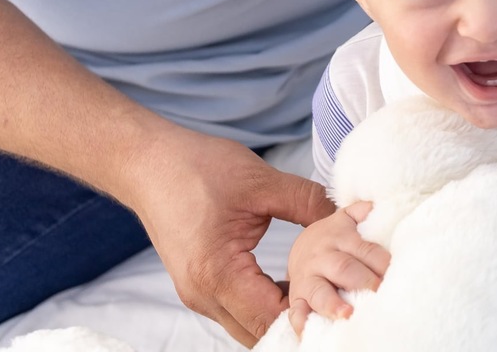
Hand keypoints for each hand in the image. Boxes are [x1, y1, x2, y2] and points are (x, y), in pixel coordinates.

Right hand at [126, 131, 334, 346]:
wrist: (148, 163)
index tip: (344, 298)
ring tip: (321, 288)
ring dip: (283, 313)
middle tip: (338, 296)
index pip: (271, 319)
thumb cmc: (196, 168)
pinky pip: (239, 309)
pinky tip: (293, 281)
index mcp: (216, 273)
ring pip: (250, 325)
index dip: (309, 313)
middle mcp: (203, 295)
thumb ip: (308, 203)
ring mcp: (198, 294)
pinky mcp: (201, 285)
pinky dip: (267, 302)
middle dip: (300, 319)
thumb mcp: (261, 181)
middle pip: (260, 332)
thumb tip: (349, 217)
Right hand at [286, 201, 391, 334]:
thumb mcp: (348, 217)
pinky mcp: (297, 297)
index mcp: (341, 237)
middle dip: (363, 281)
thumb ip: (364, 211)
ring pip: (319, 291)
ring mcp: (309, 279)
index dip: (381, 262)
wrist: (303, 247)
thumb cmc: (336, 236)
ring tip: (347, 314)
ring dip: (332, 304)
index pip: (366, 250)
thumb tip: (385, 203)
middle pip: (345, 269)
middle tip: (379, 292)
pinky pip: (295, 311)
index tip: (396, 272)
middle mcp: (324, 258)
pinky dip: (301, 322)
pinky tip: (309, 331)